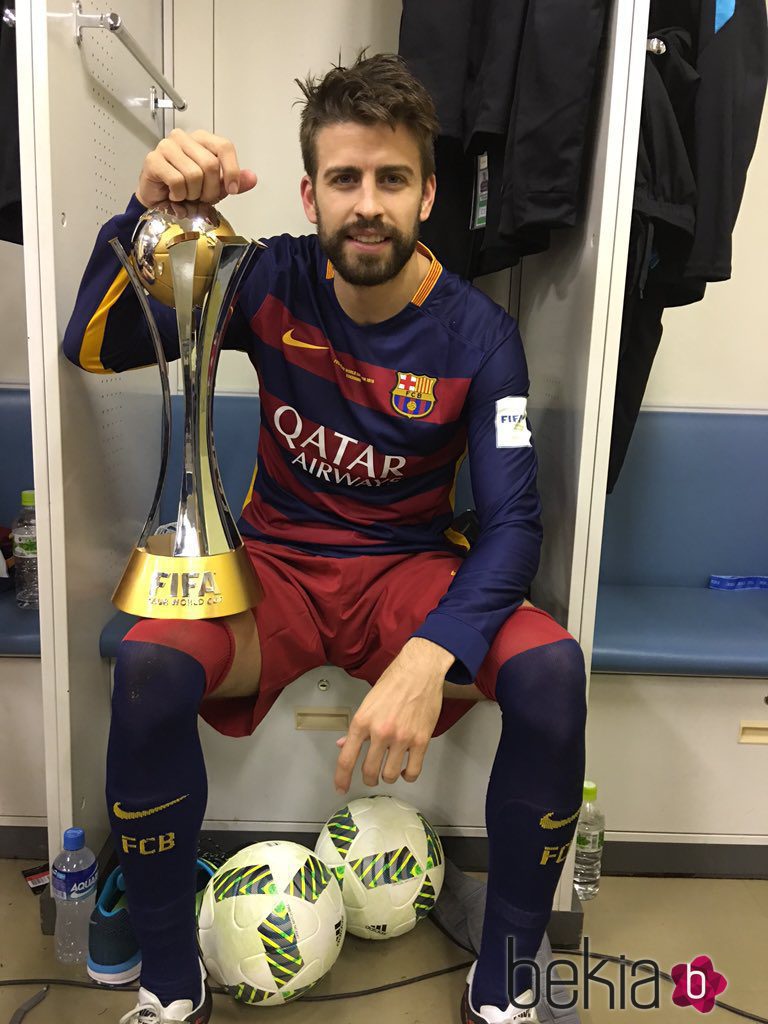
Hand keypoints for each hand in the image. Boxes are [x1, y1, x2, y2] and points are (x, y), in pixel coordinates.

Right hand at [136, 128, 257, 207]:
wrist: (159, 199)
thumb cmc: (185, 188)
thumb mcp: (216, 187)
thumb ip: (235, 182)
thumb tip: (252, 178)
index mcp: (201, 139)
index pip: (224, 146)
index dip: (232, 171)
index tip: (232, 189)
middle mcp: (184, 138)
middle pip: (210, 164)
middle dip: (210, 190)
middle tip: (202, 197)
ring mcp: (167, 146)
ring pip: (194, 175)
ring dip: (193, 195)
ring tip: (186, 195)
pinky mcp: (154, 160)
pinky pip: (177, 182)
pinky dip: (179, 196)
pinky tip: (173, 195)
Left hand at [333, 639, 453, 794]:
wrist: (420, 671)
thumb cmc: (393, 683)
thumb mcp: (368, 703)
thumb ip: (357, 728)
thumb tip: (344, 745)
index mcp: (362, 721)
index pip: (347, 759)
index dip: (341, 778)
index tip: (341, 787)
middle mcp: (380, 732)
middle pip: (369, 771)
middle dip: (368, 778)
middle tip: (371, 776)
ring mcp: (401, 738)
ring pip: (389, 775)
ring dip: (387, 776)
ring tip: (390, 769)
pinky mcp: (421, 740)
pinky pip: (412, 771)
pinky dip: (407, 776)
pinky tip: (405, 770)